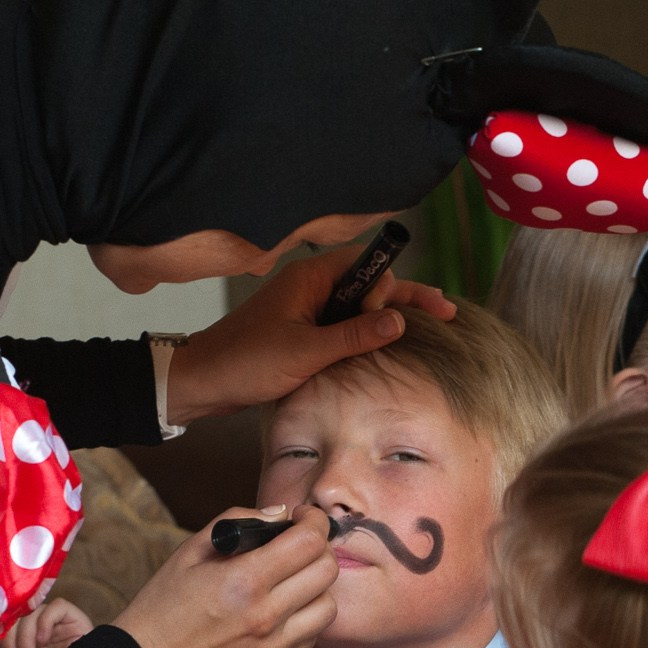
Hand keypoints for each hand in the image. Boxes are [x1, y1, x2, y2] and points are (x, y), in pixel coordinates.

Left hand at [0, 597, 93, 647]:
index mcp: (24, 638)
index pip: (6, 623)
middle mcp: (38, 627)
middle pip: (17, 617)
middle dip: (11, 639)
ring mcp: (56, 622)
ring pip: (32, 612)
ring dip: (25, 635)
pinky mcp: (73, 617)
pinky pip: (56, 607)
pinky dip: (45, 621)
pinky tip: (43, 640)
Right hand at [110, 506, 339, 647]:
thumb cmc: (163, 604)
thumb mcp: (190, 550)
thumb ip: (238, 522)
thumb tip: (279, 515)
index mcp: (244, 580)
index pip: (309, 542)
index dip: (313, 521)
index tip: (302, 518)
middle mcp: (266, 616)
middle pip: (327, 571)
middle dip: (318, 548)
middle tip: (299, 544)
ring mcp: (273, 647)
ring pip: (328, 607)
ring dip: (317, 586)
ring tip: (293, 579)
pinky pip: (312, 636)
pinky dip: (306, 616)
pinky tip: (284, 607)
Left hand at [162, 248, 454, 424]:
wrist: (202, 382)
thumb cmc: (245, 362)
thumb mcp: (306, 352)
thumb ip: (354, 336)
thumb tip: (400, 321)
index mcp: (311, 277)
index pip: (367, 265)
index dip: (390, 286)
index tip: (399, 315)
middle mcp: (312, 287)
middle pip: (370, 285)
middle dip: (406, 298)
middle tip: (444, 312)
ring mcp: (308, 309)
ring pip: (360, 307)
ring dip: (389, 318)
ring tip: (431, 326)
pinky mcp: (303, 332)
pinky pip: (345, 326)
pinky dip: (368, 334)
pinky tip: (389, 348)